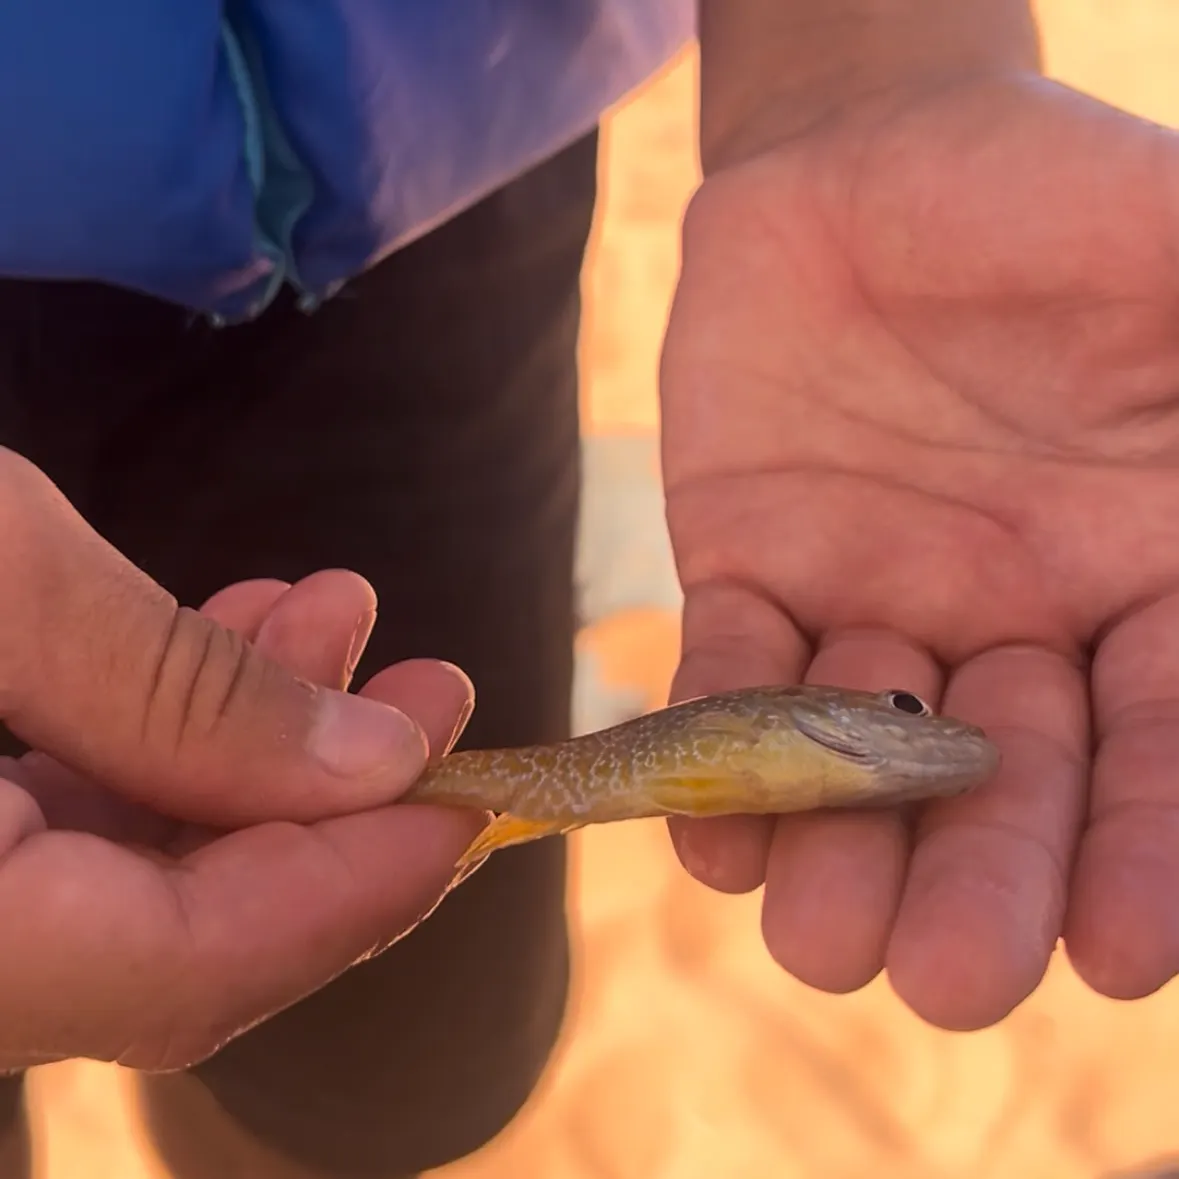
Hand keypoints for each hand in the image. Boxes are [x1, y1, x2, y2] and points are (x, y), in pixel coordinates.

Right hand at [0, 449, 479, 1069]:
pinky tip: (241, 628)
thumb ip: (175, 691)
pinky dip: (166, 727)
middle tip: (433, 690)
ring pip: (135, 865)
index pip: (183, 969)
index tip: (473, 799)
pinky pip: (67, 813)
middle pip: (179, 932)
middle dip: (325, 804)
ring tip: (343, 618)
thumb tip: (377, 763)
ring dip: (256, 743)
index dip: (353, 892)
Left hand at [660, 72, 1178, 1028]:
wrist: (865, 163)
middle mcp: (1010, 617)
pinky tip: (708, 834)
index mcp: (1142, 573)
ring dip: (837, 851)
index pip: (1159, 743)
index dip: (1148, 850)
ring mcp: (871, 603)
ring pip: (856, 757)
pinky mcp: (749, 568)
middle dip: (979, 882)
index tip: (1127, 959)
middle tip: (950, 980)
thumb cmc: (1041, 201)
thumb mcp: (1169, 273)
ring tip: (821, 938)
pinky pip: (727, 676)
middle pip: (1003, 784)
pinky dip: (712, 751)